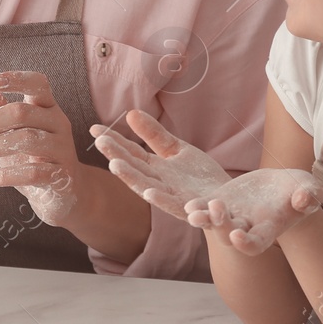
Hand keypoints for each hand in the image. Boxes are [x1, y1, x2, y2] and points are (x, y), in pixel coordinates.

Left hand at [0, 72, 81, 224]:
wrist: (62, 193)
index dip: (17, 79)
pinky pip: (33, 172)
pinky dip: (7, 176)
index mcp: (47, 106)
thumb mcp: (12, 129)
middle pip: (21, 113)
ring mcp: (62, 149)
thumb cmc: (32, 155)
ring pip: (26, 140)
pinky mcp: (62, 175)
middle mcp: (58, 123)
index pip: (38, 84)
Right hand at [90, 109, 231, 218]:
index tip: (93, 129)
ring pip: (149, 189)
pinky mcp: (193, 210)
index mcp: (154, 169)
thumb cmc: (200, 177)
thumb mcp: (176, 150)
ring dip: (132, 179)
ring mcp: (175, 199)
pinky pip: (177, 207)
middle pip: (135, 170)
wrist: (229, 203)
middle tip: (101, 143)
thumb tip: (130, 113)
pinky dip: (164, 201)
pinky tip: (151, 192)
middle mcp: (160, 185)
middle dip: (118, 158)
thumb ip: (154, 135)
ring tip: (116, 166)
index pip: (129, 153)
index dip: (112, 142)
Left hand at [187, 169, 322, 254]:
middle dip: (221, 225)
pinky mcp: (221, 201)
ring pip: (213, 224)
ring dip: (203, 219)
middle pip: (230, 235)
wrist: (282, 187)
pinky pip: (205, 208)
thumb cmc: (301, 190)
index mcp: (269, 227)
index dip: (247, 243)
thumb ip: (310, 196)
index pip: (257, 243)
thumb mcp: (311, 189)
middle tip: (217, 208)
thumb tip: (303, 200)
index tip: (237, 238)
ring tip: (192, 212)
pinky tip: (188, 205)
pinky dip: (196, 207)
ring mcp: (232, 215)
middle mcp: (248, 226)